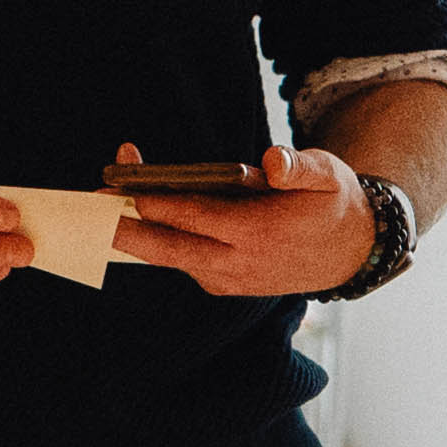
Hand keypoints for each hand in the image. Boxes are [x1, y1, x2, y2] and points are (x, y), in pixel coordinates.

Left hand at [106, 141, 377, 302]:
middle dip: (129, 230)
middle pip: (172, 249)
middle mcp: (240, 264)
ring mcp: (230, 280)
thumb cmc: (332, 203)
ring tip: (106, 208)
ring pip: (174, 258)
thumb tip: (273, 161)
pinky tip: (137, 222)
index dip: (161, 204)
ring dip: (139, 235)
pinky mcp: (225, 285)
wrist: (351, 253)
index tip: (128, 189)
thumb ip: (299, 168)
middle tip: (94, 209)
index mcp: (261, 234)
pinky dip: (160, 243)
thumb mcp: (327, 174)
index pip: (199, 217)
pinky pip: (184, 264)